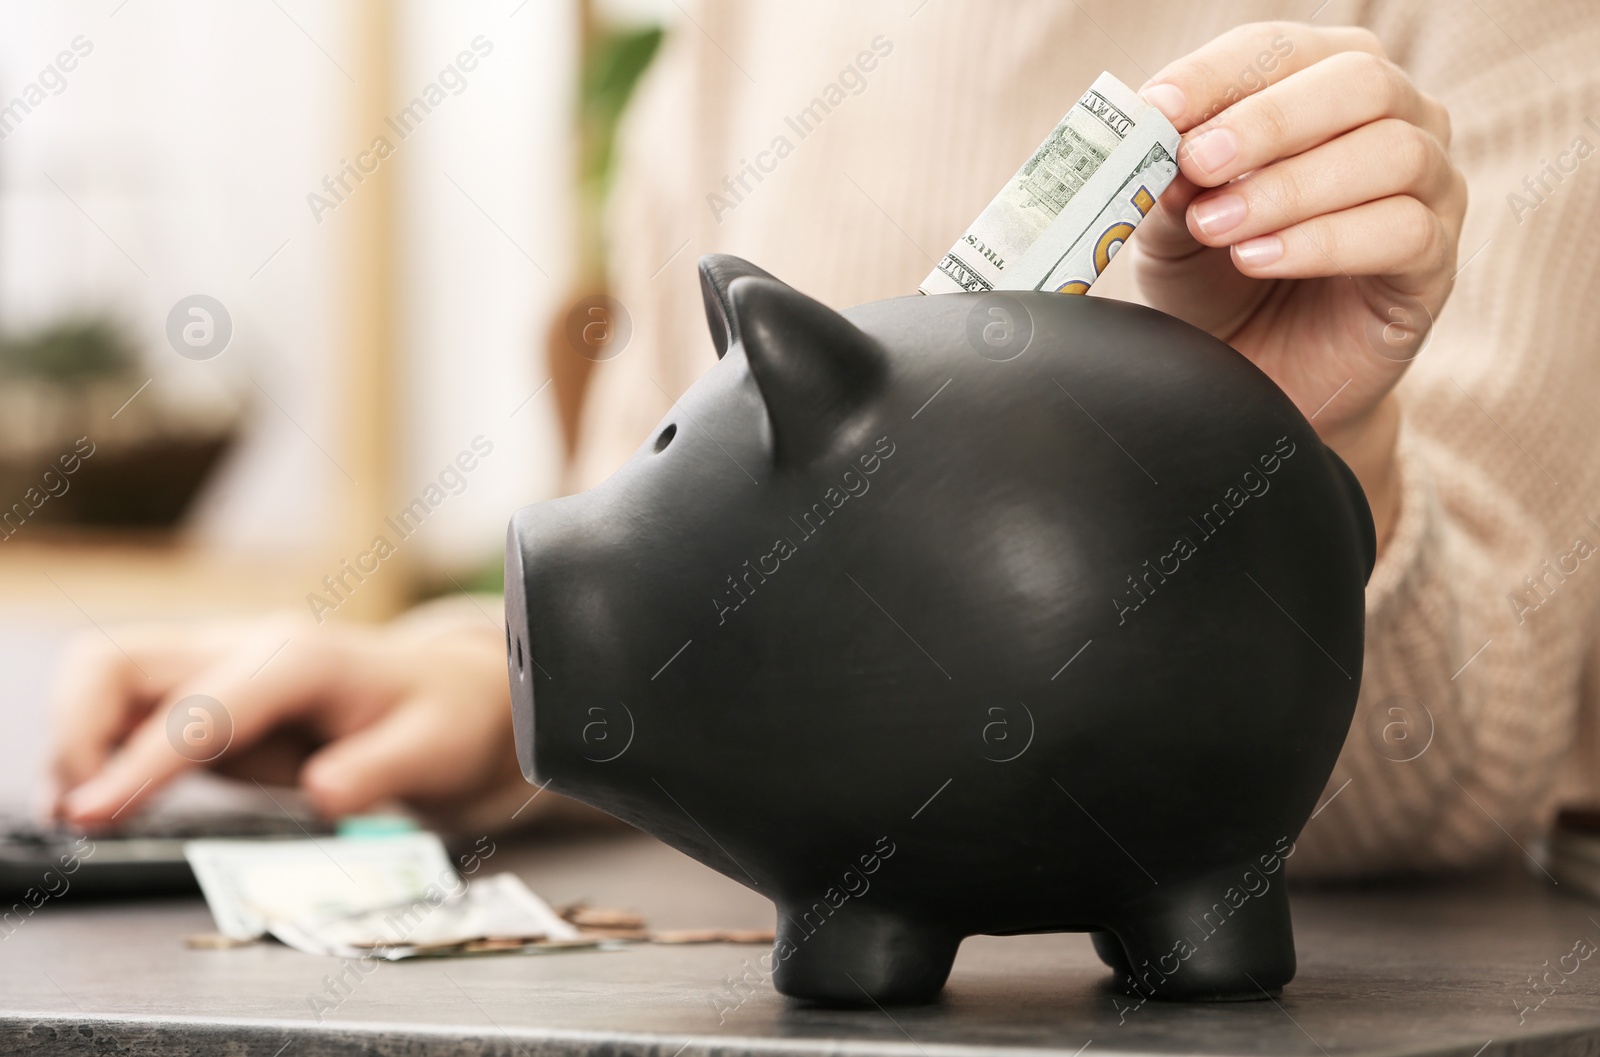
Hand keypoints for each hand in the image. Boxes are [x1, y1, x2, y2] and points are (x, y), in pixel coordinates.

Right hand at [51, 603, 540, 831]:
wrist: (453, 694)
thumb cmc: (445, 717)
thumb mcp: (436, 749)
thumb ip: (380, 771)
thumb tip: (322, 793)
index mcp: (301, 659)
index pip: (198, 707)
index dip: (139, 761)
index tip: (93, 814)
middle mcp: (247, 649)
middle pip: (114, 662)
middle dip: (76, 733)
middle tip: (83, 814)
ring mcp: (219, 669)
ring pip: (106, 679)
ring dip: (78, 743)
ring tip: (88, 814)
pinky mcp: (206, 698)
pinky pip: (127, 712)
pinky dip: (100, 752)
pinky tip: (108, 801)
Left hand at [1130, 22, 1466, 549]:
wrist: (1252, 377)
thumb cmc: (1218, 283)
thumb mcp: (1173, 229)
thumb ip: (1170, 183)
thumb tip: (1159, 143)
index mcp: (1324, 86)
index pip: (1282, 49)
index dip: (1218, 73)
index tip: (1156, 108)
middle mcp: (1397, 120)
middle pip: (1358, 81)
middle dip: (1268, 120)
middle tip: (1198, 162)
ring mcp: (1430, 188)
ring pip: (1391, 152)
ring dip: (1292, 186)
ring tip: (1219, 226)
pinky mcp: (1435, 265)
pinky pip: (1402, 232)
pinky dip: (1323, 242)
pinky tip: (1258, 260)